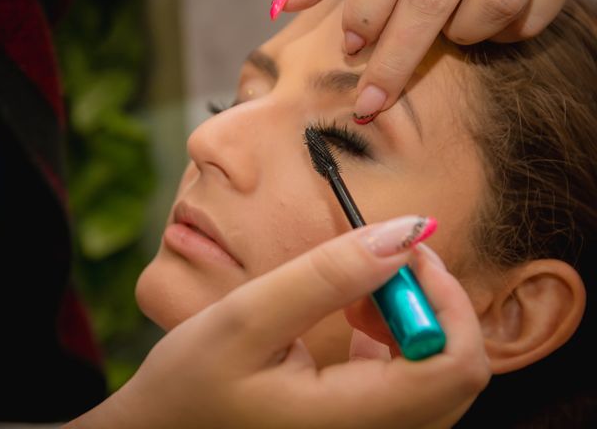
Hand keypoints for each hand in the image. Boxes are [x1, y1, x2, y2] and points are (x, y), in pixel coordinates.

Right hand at [65, 216, 489, 428]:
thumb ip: (327, 276)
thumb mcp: (247, 319)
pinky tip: (354, 318)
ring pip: (437, 376)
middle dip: (428, 303)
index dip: (444, 297)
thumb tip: (404, 234)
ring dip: (412, 319)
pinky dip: (395, 339)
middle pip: (455, 371)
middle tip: (377, 265)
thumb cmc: (189, 386)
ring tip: (356, 294)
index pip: (454, 365)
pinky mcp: (360, 427)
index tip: (403, 251)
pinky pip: (410, 383)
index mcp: (352, 422)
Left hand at [272, 0, 576, 116]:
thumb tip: (287, 2)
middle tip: (372, 99)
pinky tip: (482, 25)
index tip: (353, 46)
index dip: (367, 11)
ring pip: (494, 5)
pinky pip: (536, 13)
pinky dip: (506, 32)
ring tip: (443, 31)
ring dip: (460, 35)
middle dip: (396, 59)